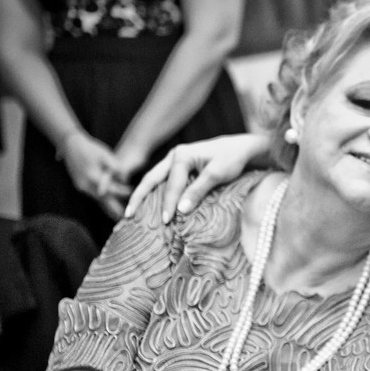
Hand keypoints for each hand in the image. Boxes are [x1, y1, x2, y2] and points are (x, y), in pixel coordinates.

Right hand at [58, 131, 131, 218]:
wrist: (71, 144)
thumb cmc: (91, 148)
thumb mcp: (106, 155)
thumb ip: (116, 168)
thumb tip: (124, 179)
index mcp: (94, 177)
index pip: (113, 190)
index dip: (124, 194)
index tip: (134, 197)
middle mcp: (86, 185)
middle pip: (104, 202)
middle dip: (115, 211)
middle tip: (126, 221)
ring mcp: (81, 187)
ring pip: (98, 201)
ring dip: (108, 209)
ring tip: (119, 219)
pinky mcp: (80, 186)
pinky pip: (94, 197)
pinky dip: (102, 203)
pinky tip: (109, 208)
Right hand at [123, 134, 263, 221]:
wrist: (241, 148)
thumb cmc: (232, 159)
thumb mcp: (218, 174)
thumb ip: (198, 190)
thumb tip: (180, 210)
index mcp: (182, 156)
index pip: (171, 185)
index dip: (168, 204)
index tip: (166, 222)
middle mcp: (174, 156)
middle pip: (151, 179)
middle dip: (138, 197)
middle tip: (128, 215)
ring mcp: (174, 160)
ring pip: (153, 179)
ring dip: (143, 195)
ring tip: (132, 212)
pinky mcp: (178, 166)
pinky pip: (162, 181)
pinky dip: (154, 193)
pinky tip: (149, 206)